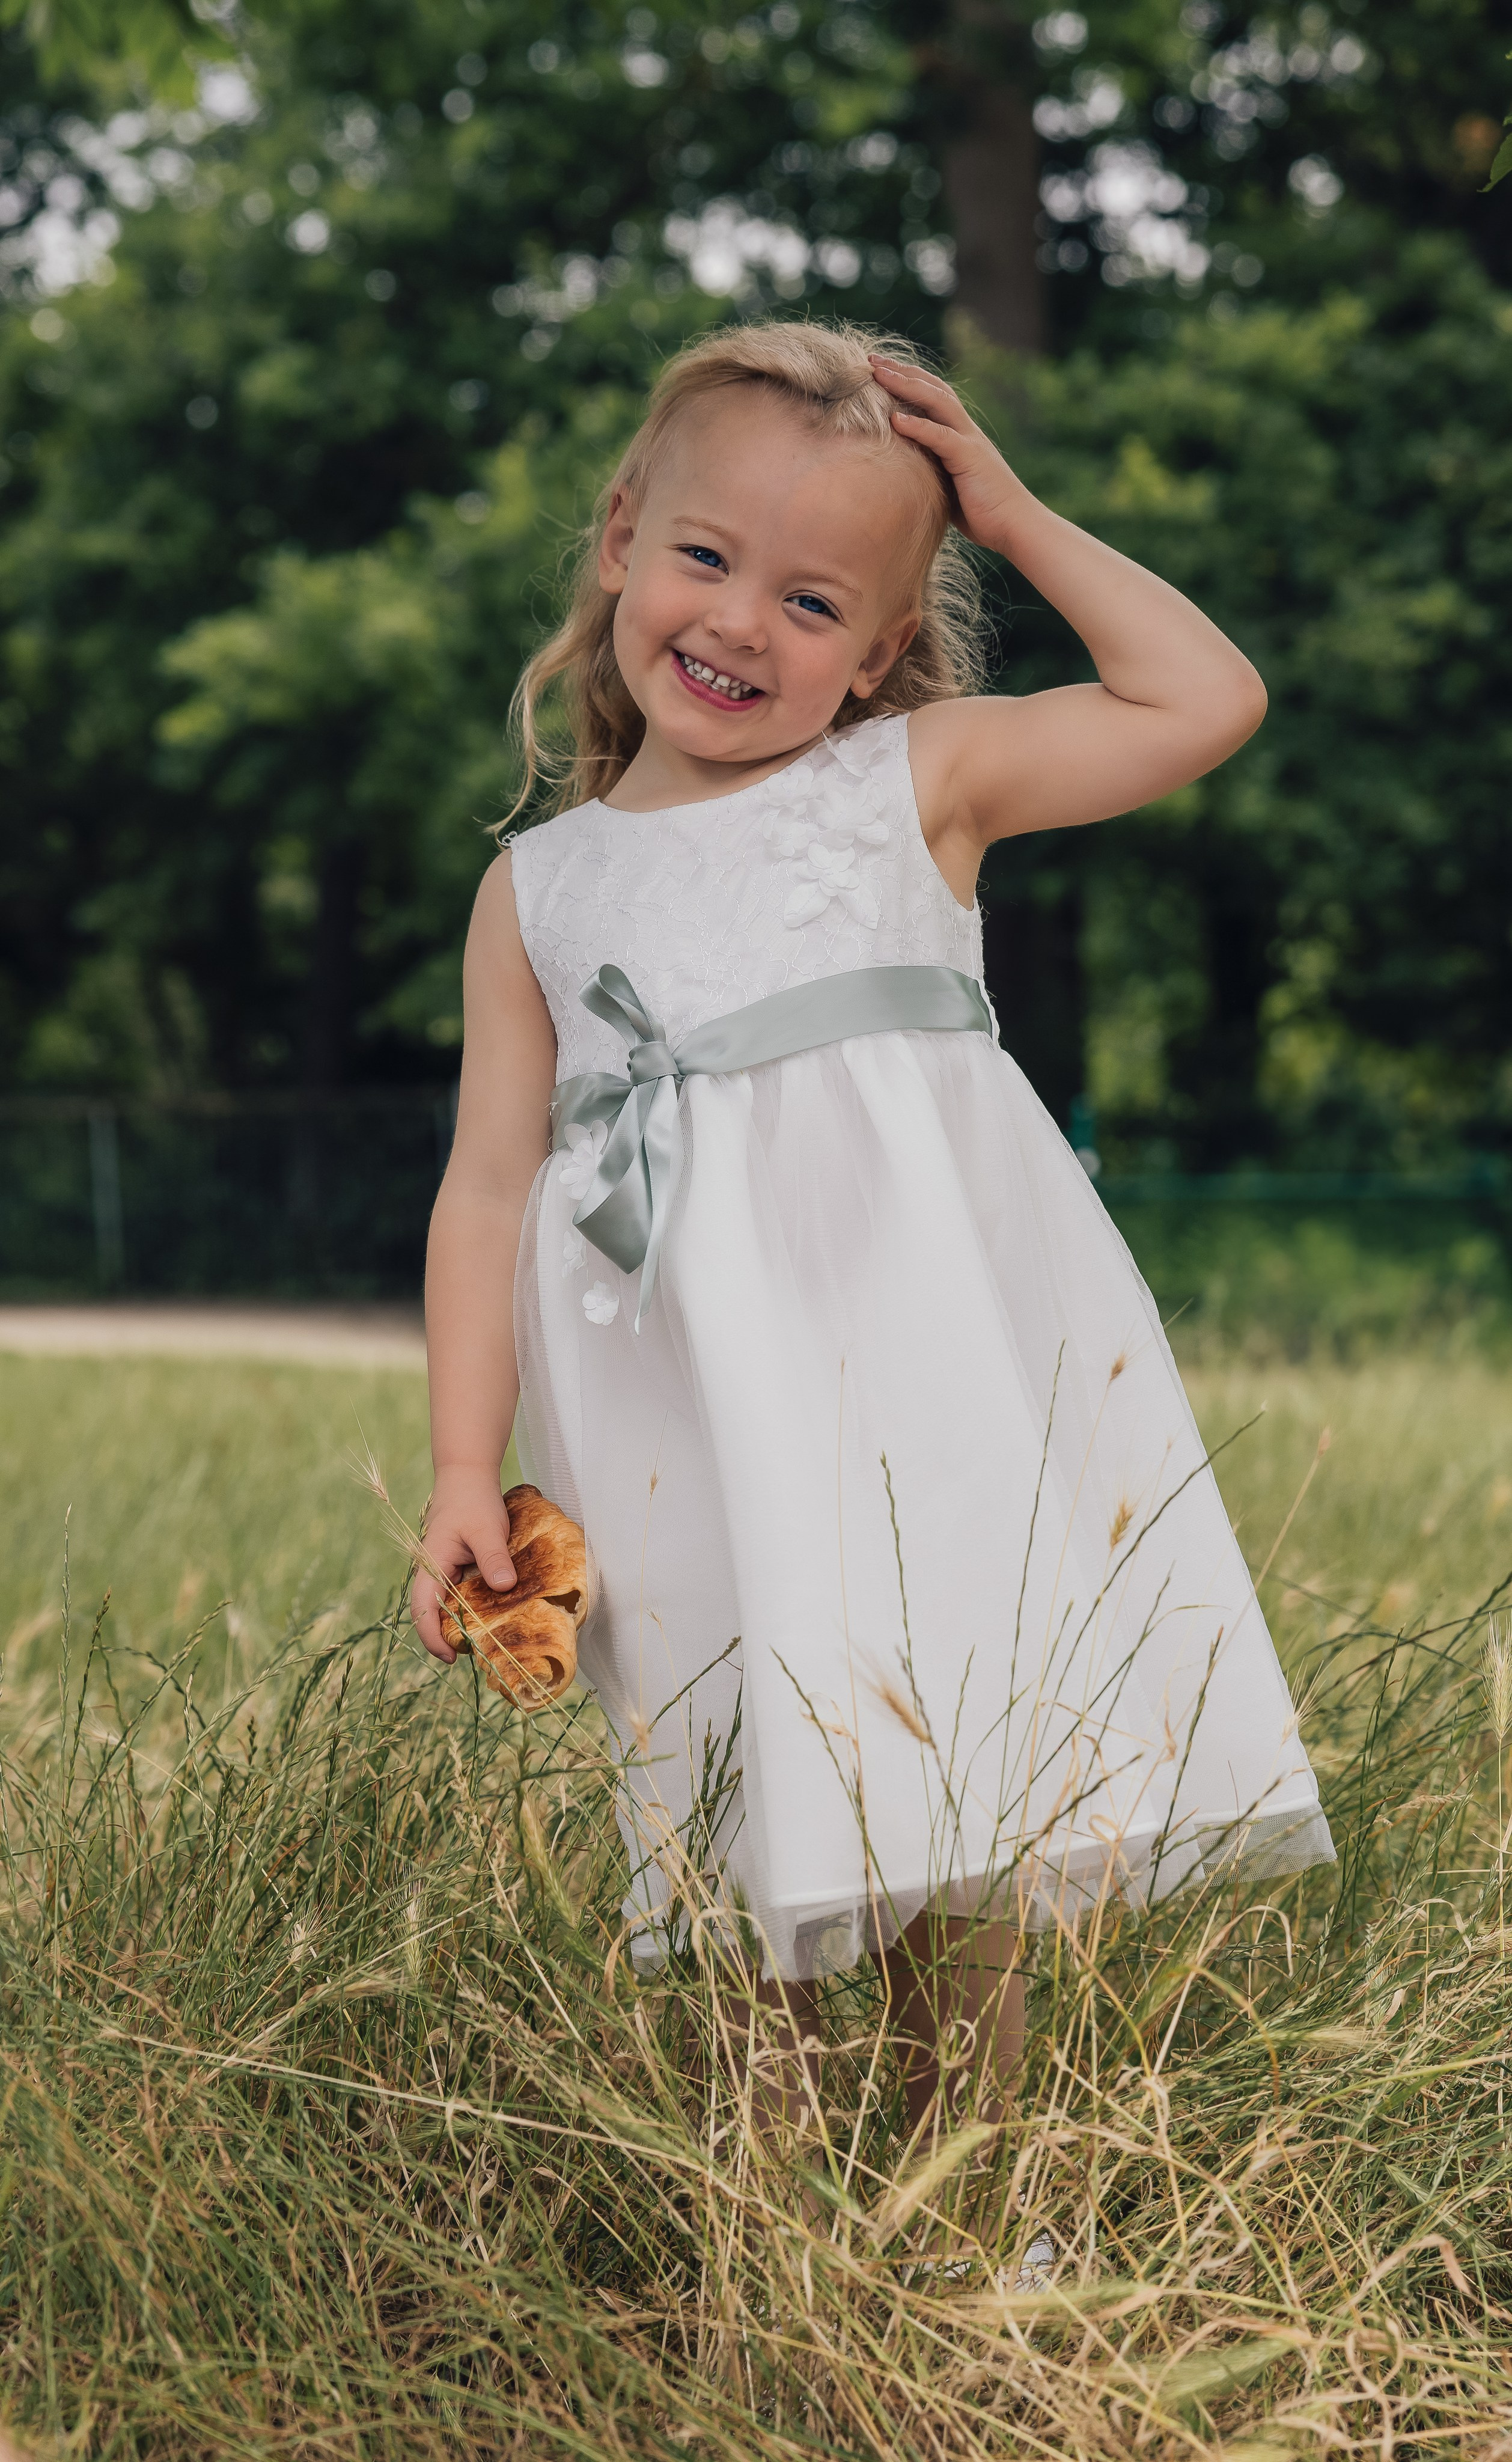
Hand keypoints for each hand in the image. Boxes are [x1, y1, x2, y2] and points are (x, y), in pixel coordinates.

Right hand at [410, 1465, 515, 1663]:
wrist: (468, 1476)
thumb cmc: (473, 1500)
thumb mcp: (486, 1529)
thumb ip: (493, 1558)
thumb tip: (504, 1587)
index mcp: (431, 1565)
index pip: (423, 1609)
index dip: (432, 1637)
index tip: (451, 1657)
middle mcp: (434, 1572)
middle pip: (434, 1613)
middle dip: (450, 1637)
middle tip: (476, 1655)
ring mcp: (446, 1570)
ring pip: (450, 1605)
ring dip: (463, 1623)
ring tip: (487, 1640)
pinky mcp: (459, 1566)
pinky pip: (463, 1593)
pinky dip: (475, 1606)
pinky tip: (495, 1614)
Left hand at [867, 355, 1023, 550]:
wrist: (1016, 527)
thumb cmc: (983, 514)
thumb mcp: (951, 487)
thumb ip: (933, 471)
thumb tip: (906, 474)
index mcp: (961, 435)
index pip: (933, 396)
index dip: (908, 379)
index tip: (878, 370)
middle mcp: (966, 431)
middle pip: (933, 388)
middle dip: (902, 370)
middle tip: (871, 359)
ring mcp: (970, 441)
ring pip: (937, 401)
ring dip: (906, 385)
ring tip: (879, 374)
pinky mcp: (970, 458)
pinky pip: (941, 436)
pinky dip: (918, 426)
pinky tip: (895, 419)